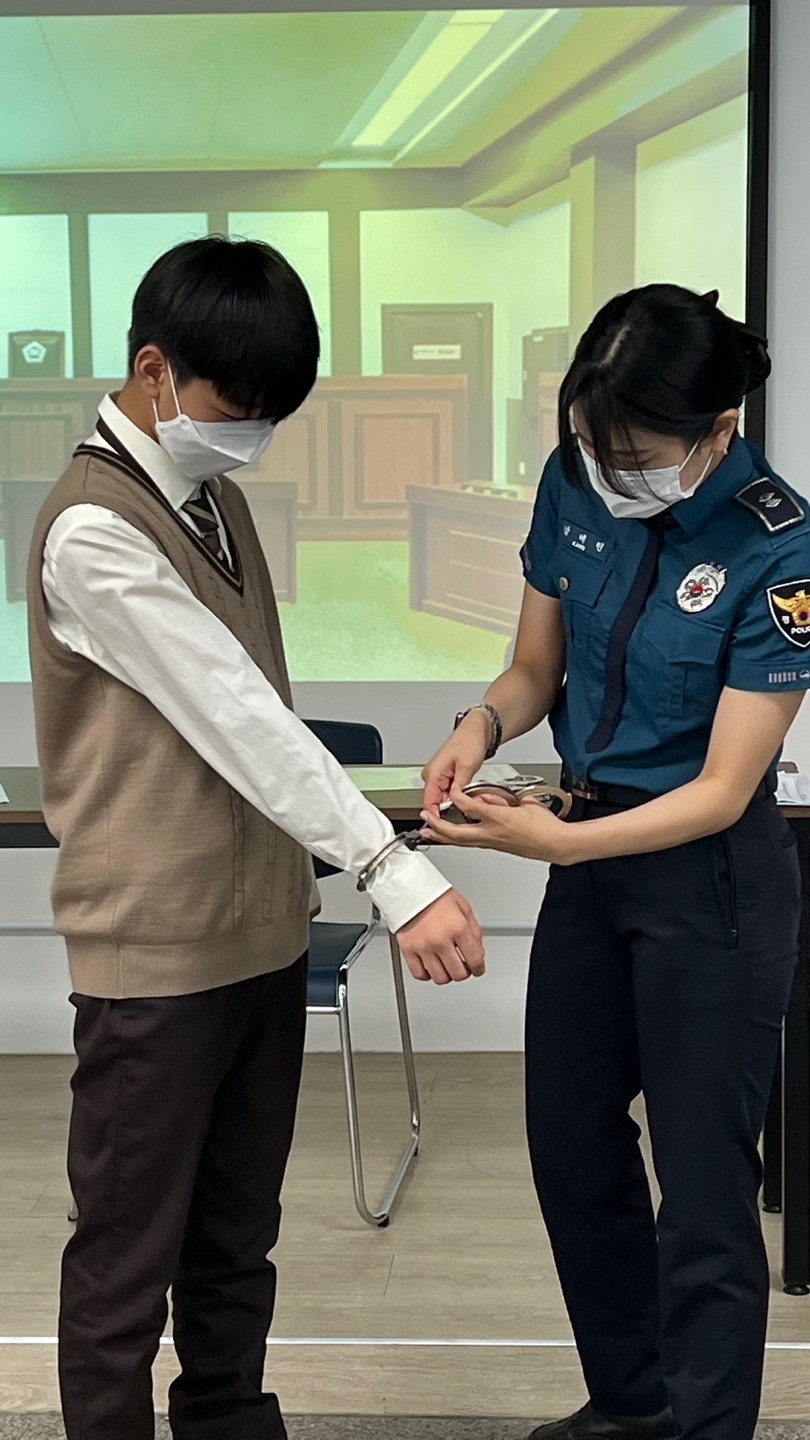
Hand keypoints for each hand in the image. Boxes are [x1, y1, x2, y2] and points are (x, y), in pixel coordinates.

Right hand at [396, 889, 484, 985]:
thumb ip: (474, 931)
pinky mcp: (408, 950)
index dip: (479, 969)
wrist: (409, 887)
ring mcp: (424, 947)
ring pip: (440, 978)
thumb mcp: (464, 908)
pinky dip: (427, 975)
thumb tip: (478, 951)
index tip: (477, 969)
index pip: (475, 960)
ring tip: (447, 968)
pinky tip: (430, 968)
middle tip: (463, 968)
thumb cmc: (435, 894)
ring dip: (447, 976)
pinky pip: (419, 974)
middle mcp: (441, 940)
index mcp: (459, 928)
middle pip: (458, 973)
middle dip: (464, 973)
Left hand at [420, 788, 573, 863]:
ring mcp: (492, 843)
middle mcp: (492, 833)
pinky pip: (469, 844)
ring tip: (427, 833)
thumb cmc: (545, 826)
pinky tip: (449, 839)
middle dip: (437, 825)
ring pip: (460, 842)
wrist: (555, 844)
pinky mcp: (494, 848)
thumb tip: (487, 798)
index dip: (457, 797)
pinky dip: (455, 840)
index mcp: (499, 818)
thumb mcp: (523, 802)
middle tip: (425, 817)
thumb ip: (501, 799)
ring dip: (441, 837)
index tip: (451, 790)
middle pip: (457, 832)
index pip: (471, 807)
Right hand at [422, 711, 490, 812]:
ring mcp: (438, 777)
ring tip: (471, 801)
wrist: (476, 729)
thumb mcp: (467, 766)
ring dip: (456, 804)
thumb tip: (456, 803)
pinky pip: (449, 793)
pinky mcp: (446, 777)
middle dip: (451, 811)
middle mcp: (432, 776)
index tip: (445, 829)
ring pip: (444, 799)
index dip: (436, 818)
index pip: (428, 803)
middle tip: (468, 812)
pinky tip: (469, 795)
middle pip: (436, 803)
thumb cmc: (469, 740)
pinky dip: (459, 797)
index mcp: (432, 774)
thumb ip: (460, 788)